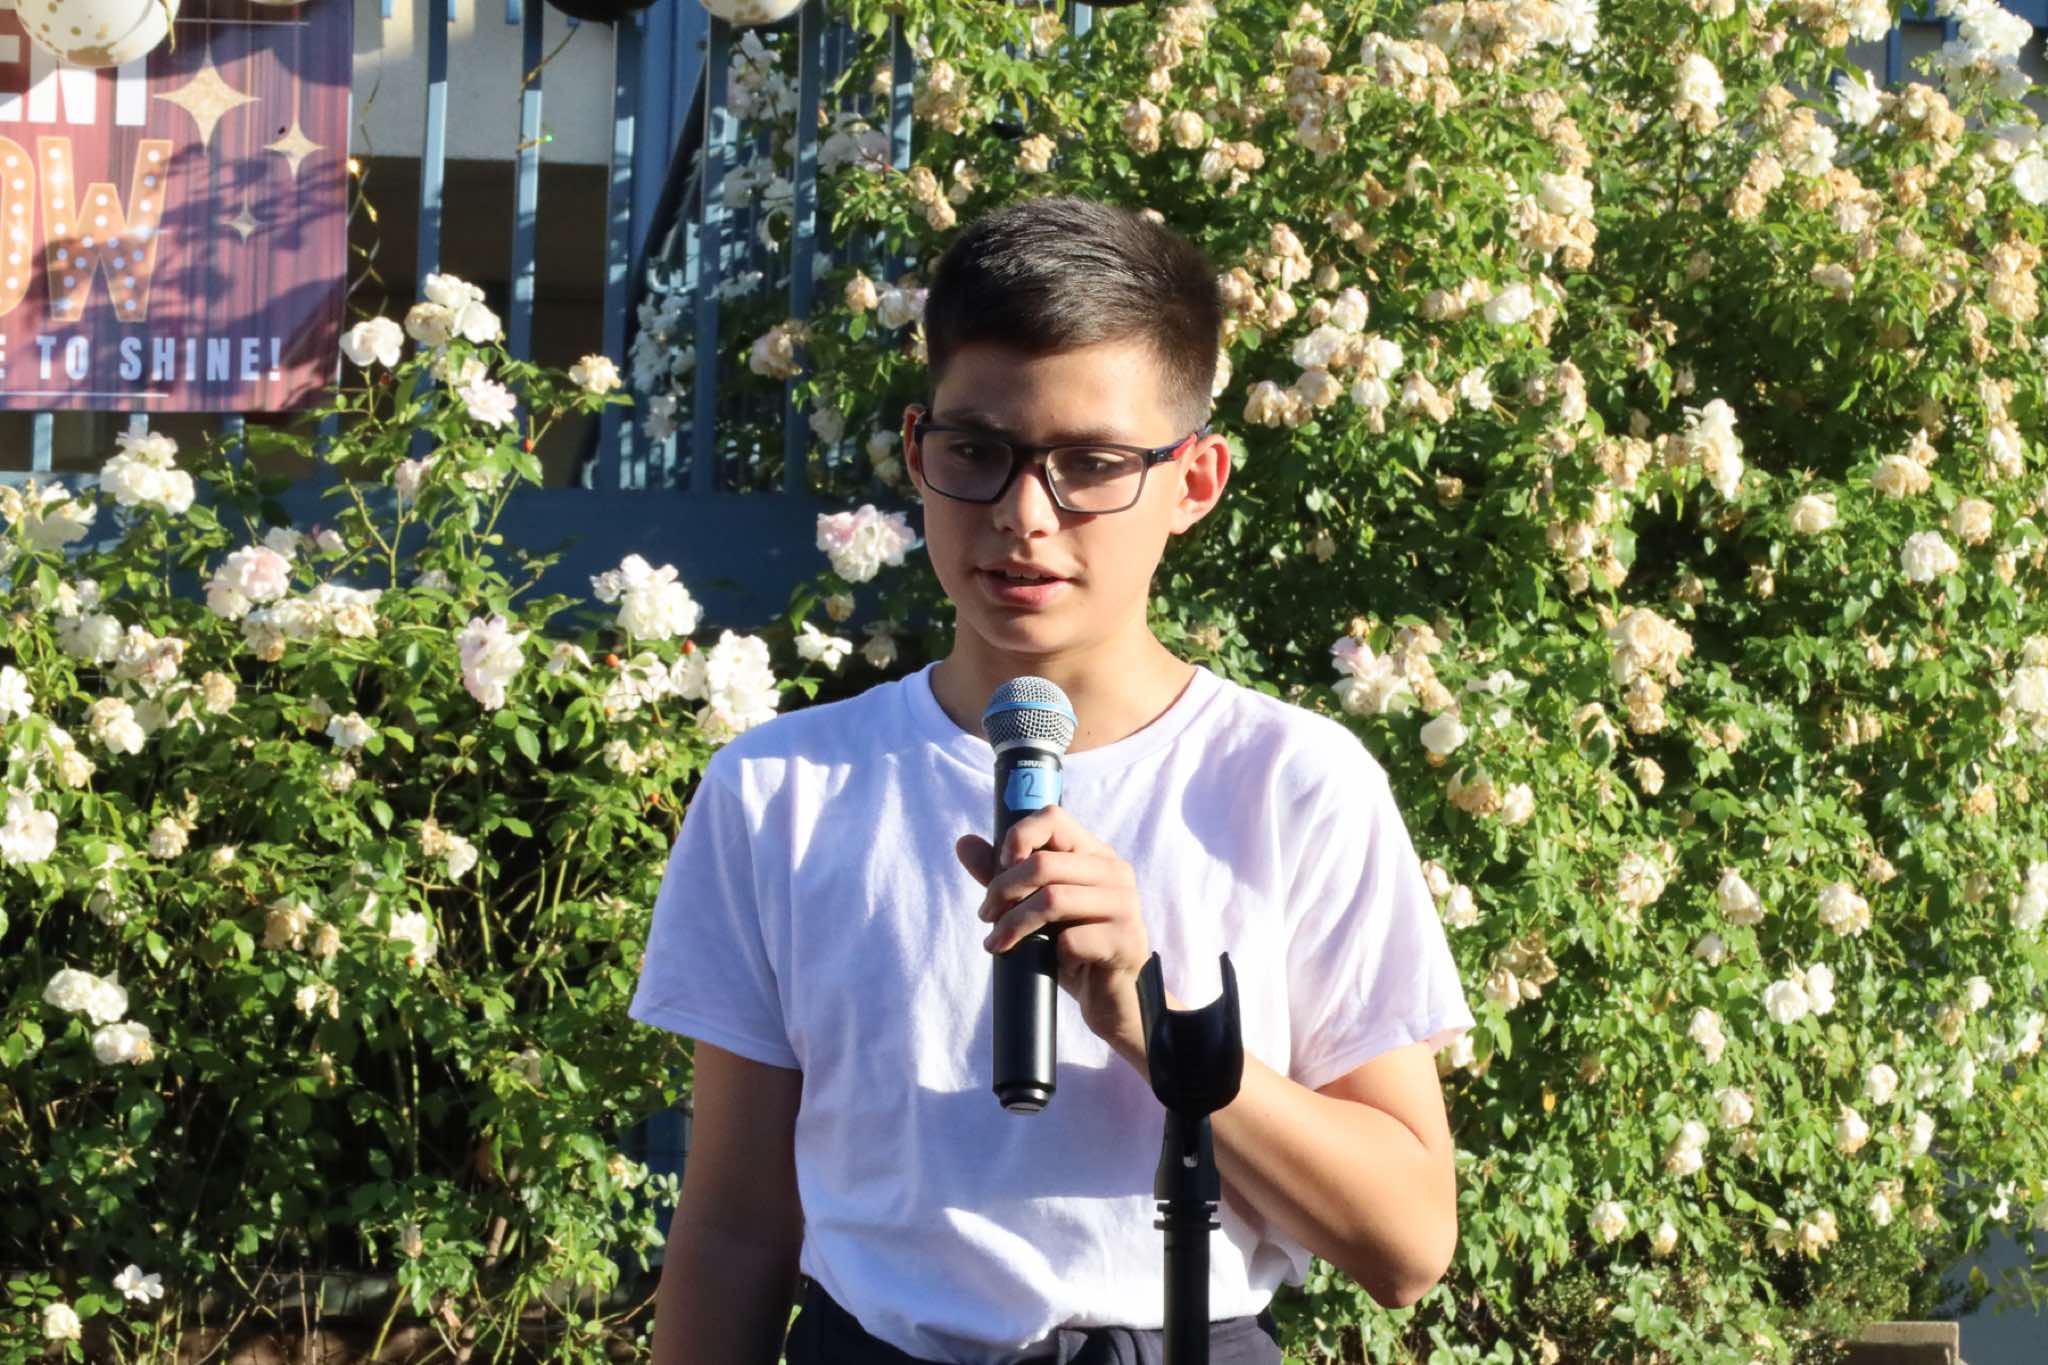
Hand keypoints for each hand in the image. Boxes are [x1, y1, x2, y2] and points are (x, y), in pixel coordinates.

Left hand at [956, 805, 1154, 1067]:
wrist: (1112, 1000)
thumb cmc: (1074, 947)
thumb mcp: (1035, 908)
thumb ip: (1004, 874)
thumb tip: (964, 843)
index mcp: (1095, 855)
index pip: (1053, 818)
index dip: (1018, 837)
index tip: (1000, 866)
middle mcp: (1115, 872)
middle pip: (1044, 863)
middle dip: (1002, 890)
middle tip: (987, 916)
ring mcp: (1125, 906)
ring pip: (1053, 899)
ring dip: (1014, 924)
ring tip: (998, 942)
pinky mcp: (1125, 942)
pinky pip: (1071, 940)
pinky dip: (1051, 953)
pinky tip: (1052, 963)